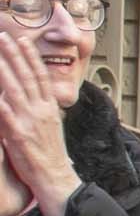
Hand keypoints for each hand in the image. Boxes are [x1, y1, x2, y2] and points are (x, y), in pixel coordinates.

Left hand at [0, 31, 70, 215]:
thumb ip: (40, 110)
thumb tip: (32, 97)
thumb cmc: (51, 156)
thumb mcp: (50, 127)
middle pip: (26, 77)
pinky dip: (0, 101)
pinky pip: (5, 114)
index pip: (39, 76)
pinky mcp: (18, 135)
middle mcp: (41, 111)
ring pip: (14, 89)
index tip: (22, 40)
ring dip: (4, 69)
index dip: (30, 57)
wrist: (57, 179)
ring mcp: (30, 122)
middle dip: (15, 55)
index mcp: (49, 108)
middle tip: (4, 36)